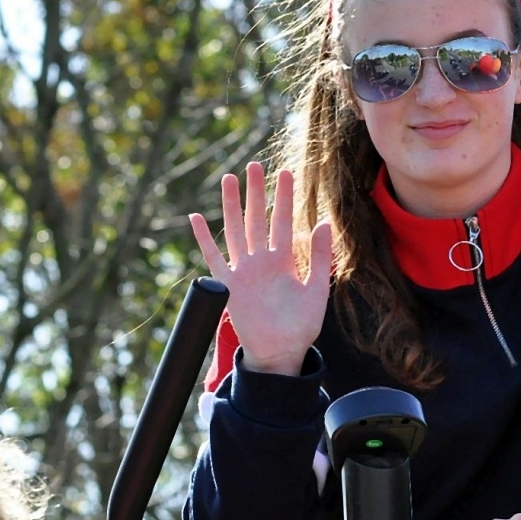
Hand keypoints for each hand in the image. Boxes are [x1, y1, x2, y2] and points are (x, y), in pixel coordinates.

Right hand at [190, 162, 333, 375]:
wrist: (280, 353)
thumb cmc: (301, 326)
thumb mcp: (317, 290)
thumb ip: (321, 258)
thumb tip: (324, 224)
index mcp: (284, 261)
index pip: (283, 221)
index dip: (284, 198)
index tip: (286, 172)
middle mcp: (262, 261)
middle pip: (257, 219)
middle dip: (256, 193)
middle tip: (255, 165)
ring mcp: (243, 271)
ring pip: (235, 231)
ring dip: (232, 206)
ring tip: (230, 179)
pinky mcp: (228, 286)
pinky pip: (213, 258)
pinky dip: (204, 239)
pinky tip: (196, 218)